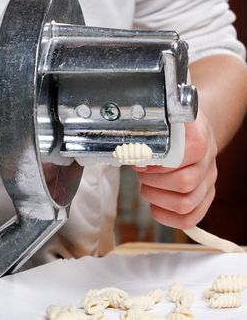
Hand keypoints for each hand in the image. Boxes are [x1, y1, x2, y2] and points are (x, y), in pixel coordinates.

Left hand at [134, 112, 217, 228]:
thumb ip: (148, 132)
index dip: (158, 163)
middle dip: (153, 181)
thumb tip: (132, 153)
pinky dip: (166, 217)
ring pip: (185, 204)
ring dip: (156, 198)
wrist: (193, 131)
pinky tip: (154, 206)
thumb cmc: (171, 129)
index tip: (141, 161)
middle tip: (141, 174)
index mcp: (200, 139)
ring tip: (146, 187)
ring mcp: (208, 182)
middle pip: (184, 183)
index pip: (185, 156)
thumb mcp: (162, 121)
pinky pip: (189, 219)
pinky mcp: (204, 198)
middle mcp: (207, 163)